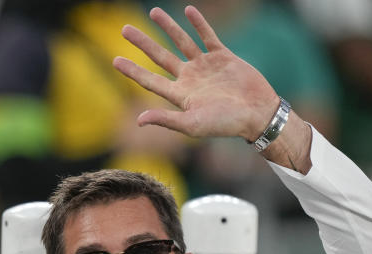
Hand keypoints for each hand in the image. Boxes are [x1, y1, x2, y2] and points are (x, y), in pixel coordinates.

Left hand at [112, 6, 278, 141]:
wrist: (257, 113)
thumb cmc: (225, 124)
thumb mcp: (192, 125)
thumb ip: (166, 120)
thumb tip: (138, 121)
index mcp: (179, 95)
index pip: (149, 80)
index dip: (132, 71)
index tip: (115, 60)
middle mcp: (189, 79)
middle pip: (159, 57)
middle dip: (143, 43)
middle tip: (124, 29)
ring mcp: (205, 66)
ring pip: (181, 41)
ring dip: (167, 27)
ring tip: (153, 11)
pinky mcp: (222, 56)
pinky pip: (208, 36)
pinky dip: (198, 24)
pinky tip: (188, 11)